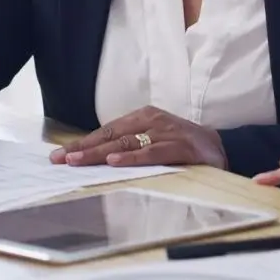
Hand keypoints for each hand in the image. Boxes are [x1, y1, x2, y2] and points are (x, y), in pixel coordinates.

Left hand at [49, 105, 227, 168]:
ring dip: (99, 153)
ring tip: (77, 161)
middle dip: (83, 148)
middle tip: (59, 159)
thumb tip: (97, 157)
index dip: (82, 143)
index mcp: (142, 117)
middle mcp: (150, 120)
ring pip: (126, 143)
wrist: (221, 146)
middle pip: (111, 136)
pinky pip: (151, 152)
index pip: (106, 131)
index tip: (58, 155)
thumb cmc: (181, 144)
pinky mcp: (178, 146)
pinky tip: (115, 162)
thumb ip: (130, 145)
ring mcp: (164, 132)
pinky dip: (132, 157)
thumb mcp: (153, 139)